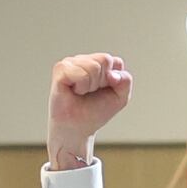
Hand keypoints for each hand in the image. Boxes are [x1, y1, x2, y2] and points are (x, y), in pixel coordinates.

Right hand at [48, 53, 132, 167]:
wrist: (78, 128)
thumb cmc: (95, 111)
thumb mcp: (120, 97)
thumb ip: (126, 80)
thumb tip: (112, 73)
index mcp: (98, 62)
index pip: (114, 61)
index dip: (113, 80)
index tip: (103, 91)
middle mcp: (84, 59)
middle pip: (105, 60)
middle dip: (102, 82)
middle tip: (90, 93)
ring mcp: (71, 62)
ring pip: (93, 66)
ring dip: (91, 85)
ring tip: (81, 93)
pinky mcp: (60, 69)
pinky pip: (80, 74)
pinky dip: (81, 86)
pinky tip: (74, 91)